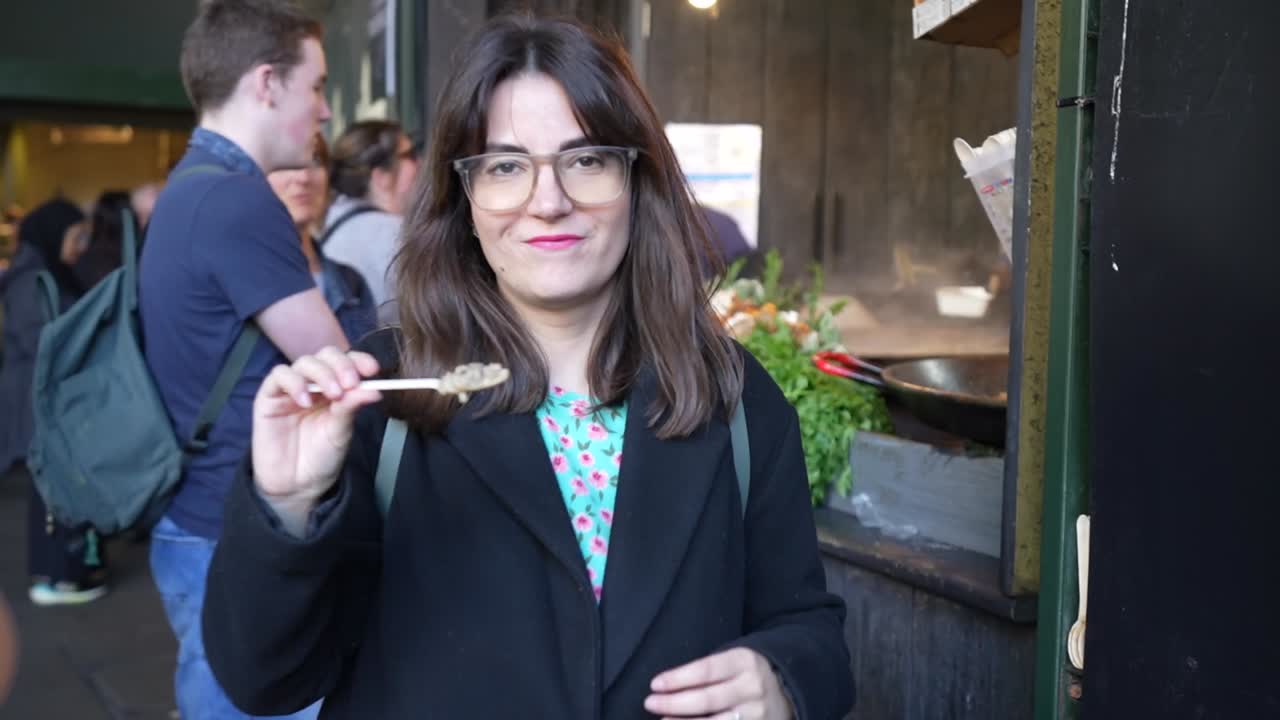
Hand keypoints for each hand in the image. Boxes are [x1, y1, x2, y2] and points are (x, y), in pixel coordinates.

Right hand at [252, 346, 381, 510]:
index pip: (348, 361)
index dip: (359, 360)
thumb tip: (374, 390)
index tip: (372, 370)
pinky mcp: (269, 397)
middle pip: (326, 355)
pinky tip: (305, 401)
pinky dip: (294, 382)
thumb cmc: (321, 457)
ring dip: (322, 374)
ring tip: (333, 395)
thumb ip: (351, 408)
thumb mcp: (341, 432)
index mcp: (337, 388)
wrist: (296, 484)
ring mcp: (291, 389)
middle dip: (341, 365)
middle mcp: (314, 384)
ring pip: (304, 362)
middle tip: (350, 384)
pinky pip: (279, 376)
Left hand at [645, 647, 793, 719]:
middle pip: (707, 698)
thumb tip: (668, 687)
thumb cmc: (747, 673)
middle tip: (650, 703)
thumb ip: (708, 672)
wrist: (789, 689)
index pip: (706, 670)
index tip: (655, 684)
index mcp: (744, 661)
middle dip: (674, 703)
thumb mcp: (734, 661)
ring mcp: (757, 713)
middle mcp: (752, 687)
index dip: (678, 678)